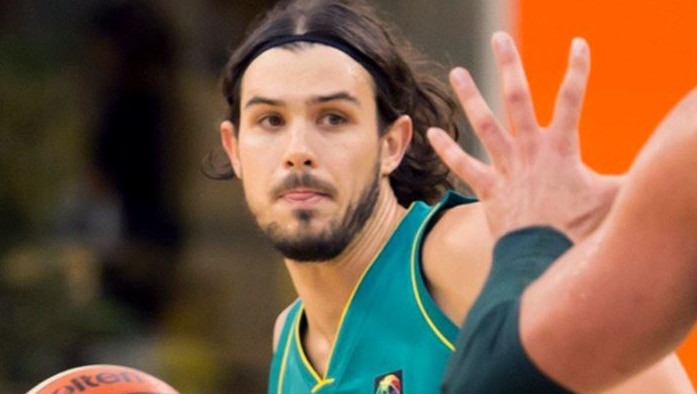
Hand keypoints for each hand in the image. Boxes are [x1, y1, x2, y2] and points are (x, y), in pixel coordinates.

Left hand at [428, 32, 620, 241]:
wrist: (543, 256)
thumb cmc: (578, 230)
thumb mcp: (610, 198)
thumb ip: (626, 180)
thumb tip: (649, 172)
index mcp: (560, 147)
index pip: (572, 98)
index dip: (577, 70)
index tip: (578, 44)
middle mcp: (529, 149)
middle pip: (517, 97)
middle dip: (510, 65)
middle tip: (499, 39)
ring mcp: (506, 167)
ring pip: (484, 123)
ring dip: (470, 97)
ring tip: (457, 72)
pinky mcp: (488, 188)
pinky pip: (462, 165)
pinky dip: (446, 150)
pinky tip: (430, 133)